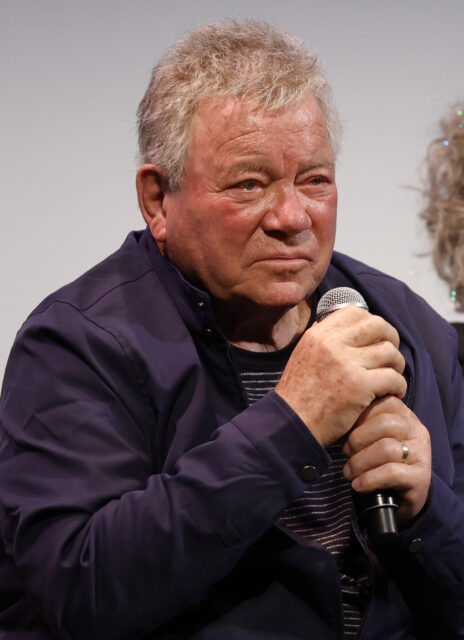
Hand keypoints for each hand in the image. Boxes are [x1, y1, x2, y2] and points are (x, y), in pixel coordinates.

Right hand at [275, 306, 406, 446]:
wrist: (291, 423)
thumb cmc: (299, 395)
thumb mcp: (304, 355)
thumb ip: (325, 341)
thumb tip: (348, 329)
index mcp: (318, 335)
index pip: (355, 312)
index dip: (372, 323)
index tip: (376, 338)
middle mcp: (332, 344)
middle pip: (378, 326)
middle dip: (391, 339)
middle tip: (390, 357)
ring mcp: (347, 364)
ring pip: (389, 352)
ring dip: (397, 365)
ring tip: (391, 378)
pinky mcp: (360, 386)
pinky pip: (394, 378)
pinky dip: (398, 386)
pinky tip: (393, 393)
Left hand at [342, 396, 431, 525]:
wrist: (399, 499)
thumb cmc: (378, 462)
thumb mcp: (371, 438)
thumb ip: (361, 422)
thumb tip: (339, 415)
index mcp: (404, 415)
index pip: (381, 402)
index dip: (358, 417)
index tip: (345, 431)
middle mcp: (416, 430)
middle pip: (384, 424)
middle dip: (357, 439)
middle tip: (346, 452)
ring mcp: (421, 453)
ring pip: (386, 449)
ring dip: (359, 462)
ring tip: (349, 472)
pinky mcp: (421, 477)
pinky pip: (391, 472)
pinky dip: (368, 479)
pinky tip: (358, 485)